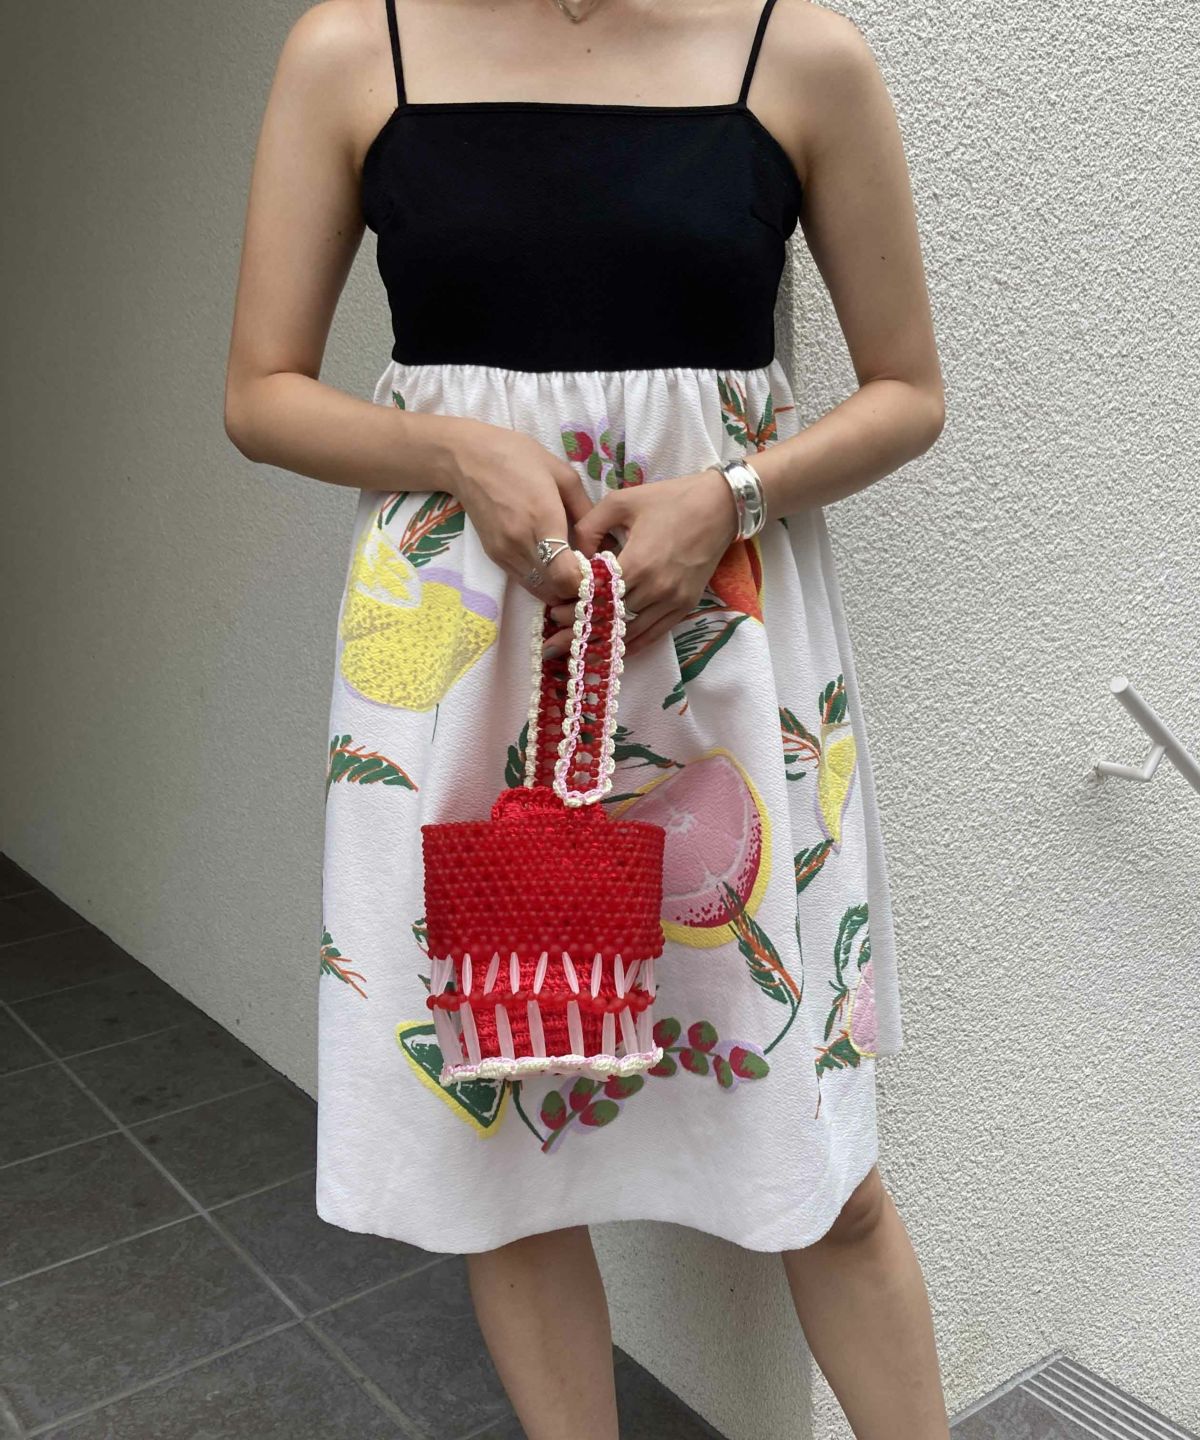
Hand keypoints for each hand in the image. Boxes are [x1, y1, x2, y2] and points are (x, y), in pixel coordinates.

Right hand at [447, 420, 592, 605]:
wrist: (466, 459)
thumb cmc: (518, 457)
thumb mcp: (562, 475)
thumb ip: (586, 510)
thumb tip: (606, 541)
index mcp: (543, 520)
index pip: (565, 575)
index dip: (586, 581)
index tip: (598, 570)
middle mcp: (521, 543)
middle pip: (555, 590)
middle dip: (577, 588)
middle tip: (590, 575)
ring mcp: (505, 553)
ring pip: (540, 592)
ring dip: (559, 588)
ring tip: (572, 571)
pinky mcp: (494, 557)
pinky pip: (525, 581)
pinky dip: (543, 582)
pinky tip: (552, 566)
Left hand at [541, 467, 739, 658]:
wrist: (720, 507)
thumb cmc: (669, 499)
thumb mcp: (622, 501)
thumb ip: (589, 526)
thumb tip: (574, 555)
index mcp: (637, 562)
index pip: (596, 597)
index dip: (572, 610)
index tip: (552, 615)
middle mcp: (655, 589)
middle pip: (610, 620)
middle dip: (580, 631)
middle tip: (553, 642)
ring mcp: (672, 601)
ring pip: (631, 633)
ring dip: (603, 643)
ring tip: (576, 653)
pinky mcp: (685, 606)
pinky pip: (654, 634)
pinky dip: (632, 645)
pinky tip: (612, 652)